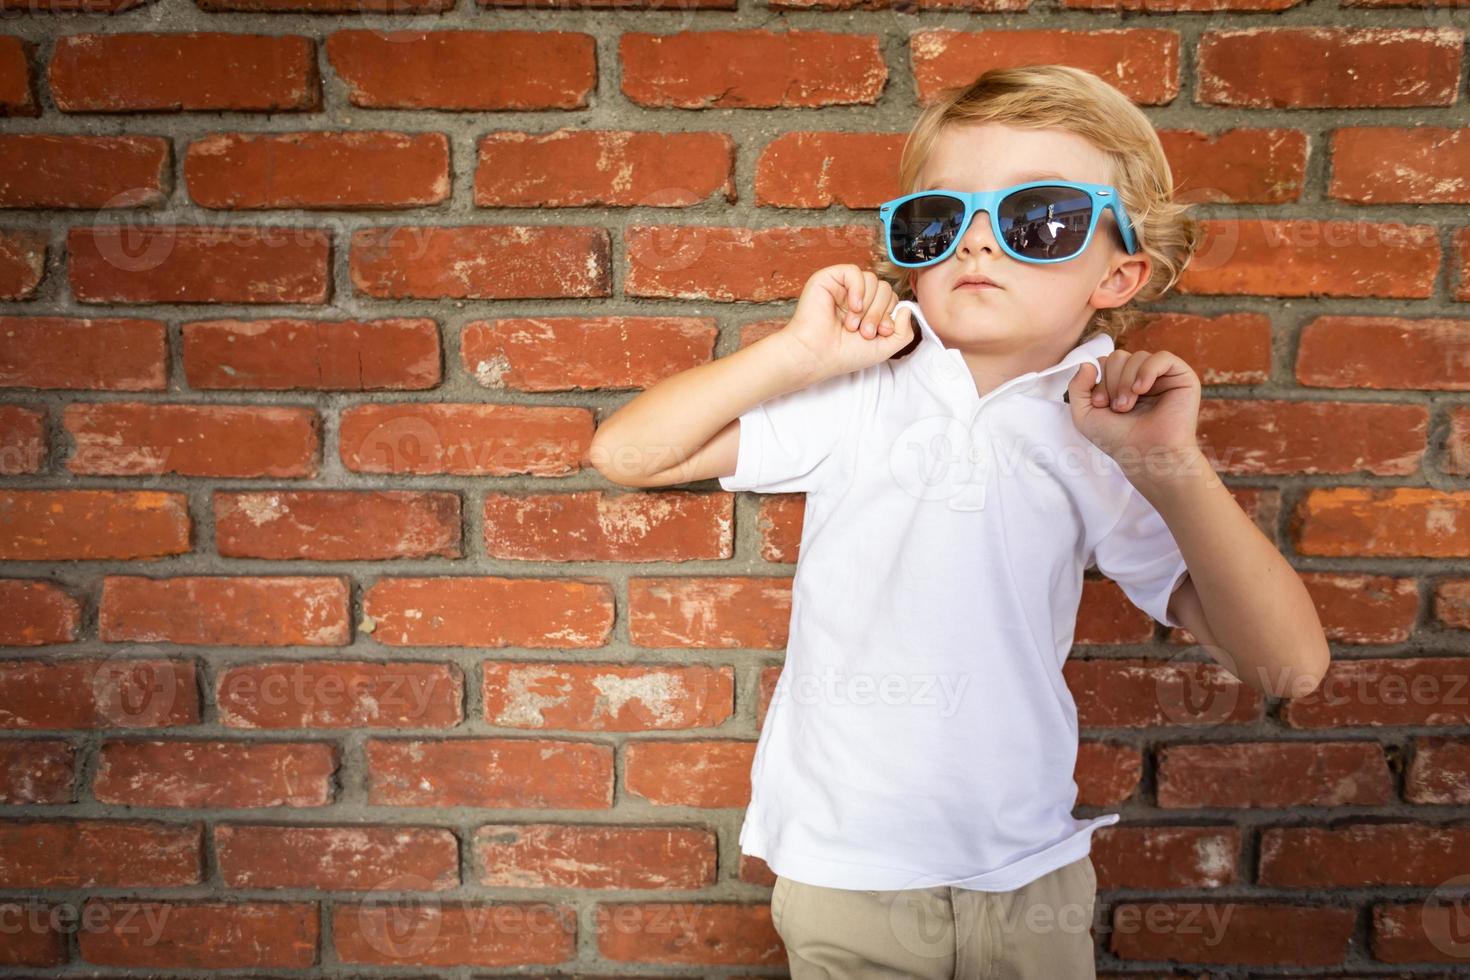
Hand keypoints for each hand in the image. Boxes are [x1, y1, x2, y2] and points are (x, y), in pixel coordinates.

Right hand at [779, 264, 913, 383]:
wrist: (817, 355)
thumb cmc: (845, 354)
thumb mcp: (885, 348)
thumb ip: (904, 332)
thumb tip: (906, 308)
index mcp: (868, 309)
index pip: (891, 298)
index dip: (889, 315)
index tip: (880, 334)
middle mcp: (856, 296)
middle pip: (885, 288)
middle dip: (879, 313)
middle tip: (864, 332)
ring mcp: (843, 287)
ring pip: (873, 280)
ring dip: (867, 306)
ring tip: (852, 325)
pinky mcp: (829, 279)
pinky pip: (854, 272)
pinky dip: (857, 290)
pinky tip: (851, 307)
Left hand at [1066, 347, 1201, 479]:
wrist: (1146, 456)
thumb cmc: (1118, 440)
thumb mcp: (1084, 416)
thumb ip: (1077, 388)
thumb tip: (1087, 363)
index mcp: (1121, 384)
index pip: (1105, 362)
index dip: (1099, 380)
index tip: (1100, 404)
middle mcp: (1141, 378)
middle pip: (1119, 356)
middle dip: (1112, 381)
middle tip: (1117, 408)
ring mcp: (1162, 377)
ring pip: (1137, 357)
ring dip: (1126, 382)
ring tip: (1127, 406)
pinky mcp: (1182, 378)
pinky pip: (1162, 357)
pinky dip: (1147, 371)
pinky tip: (1142, 389)